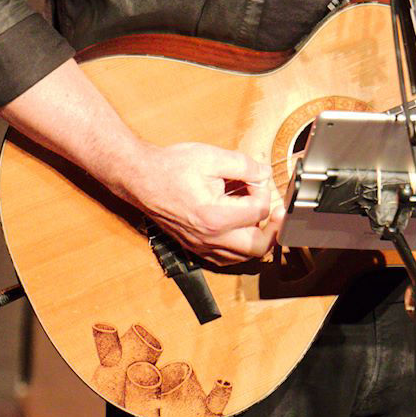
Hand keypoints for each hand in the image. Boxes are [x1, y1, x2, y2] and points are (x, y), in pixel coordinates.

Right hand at [125, 141, 284, 263]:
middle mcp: (209, 237)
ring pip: (244, 258)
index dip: (263, 191)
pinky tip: (241, 230)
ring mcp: (201, 246)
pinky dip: (240, 248)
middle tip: (275, 211)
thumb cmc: (170, 167)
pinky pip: (226, 259)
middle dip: (273, 228)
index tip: (255, 178)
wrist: (140, 178)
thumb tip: (264, 174)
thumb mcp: (211, 157)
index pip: (258, 211)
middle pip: (258, 246)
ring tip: (258, 217)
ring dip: (258, 239)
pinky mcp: (195, 248)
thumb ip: (244, 166)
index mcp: (214, 216)